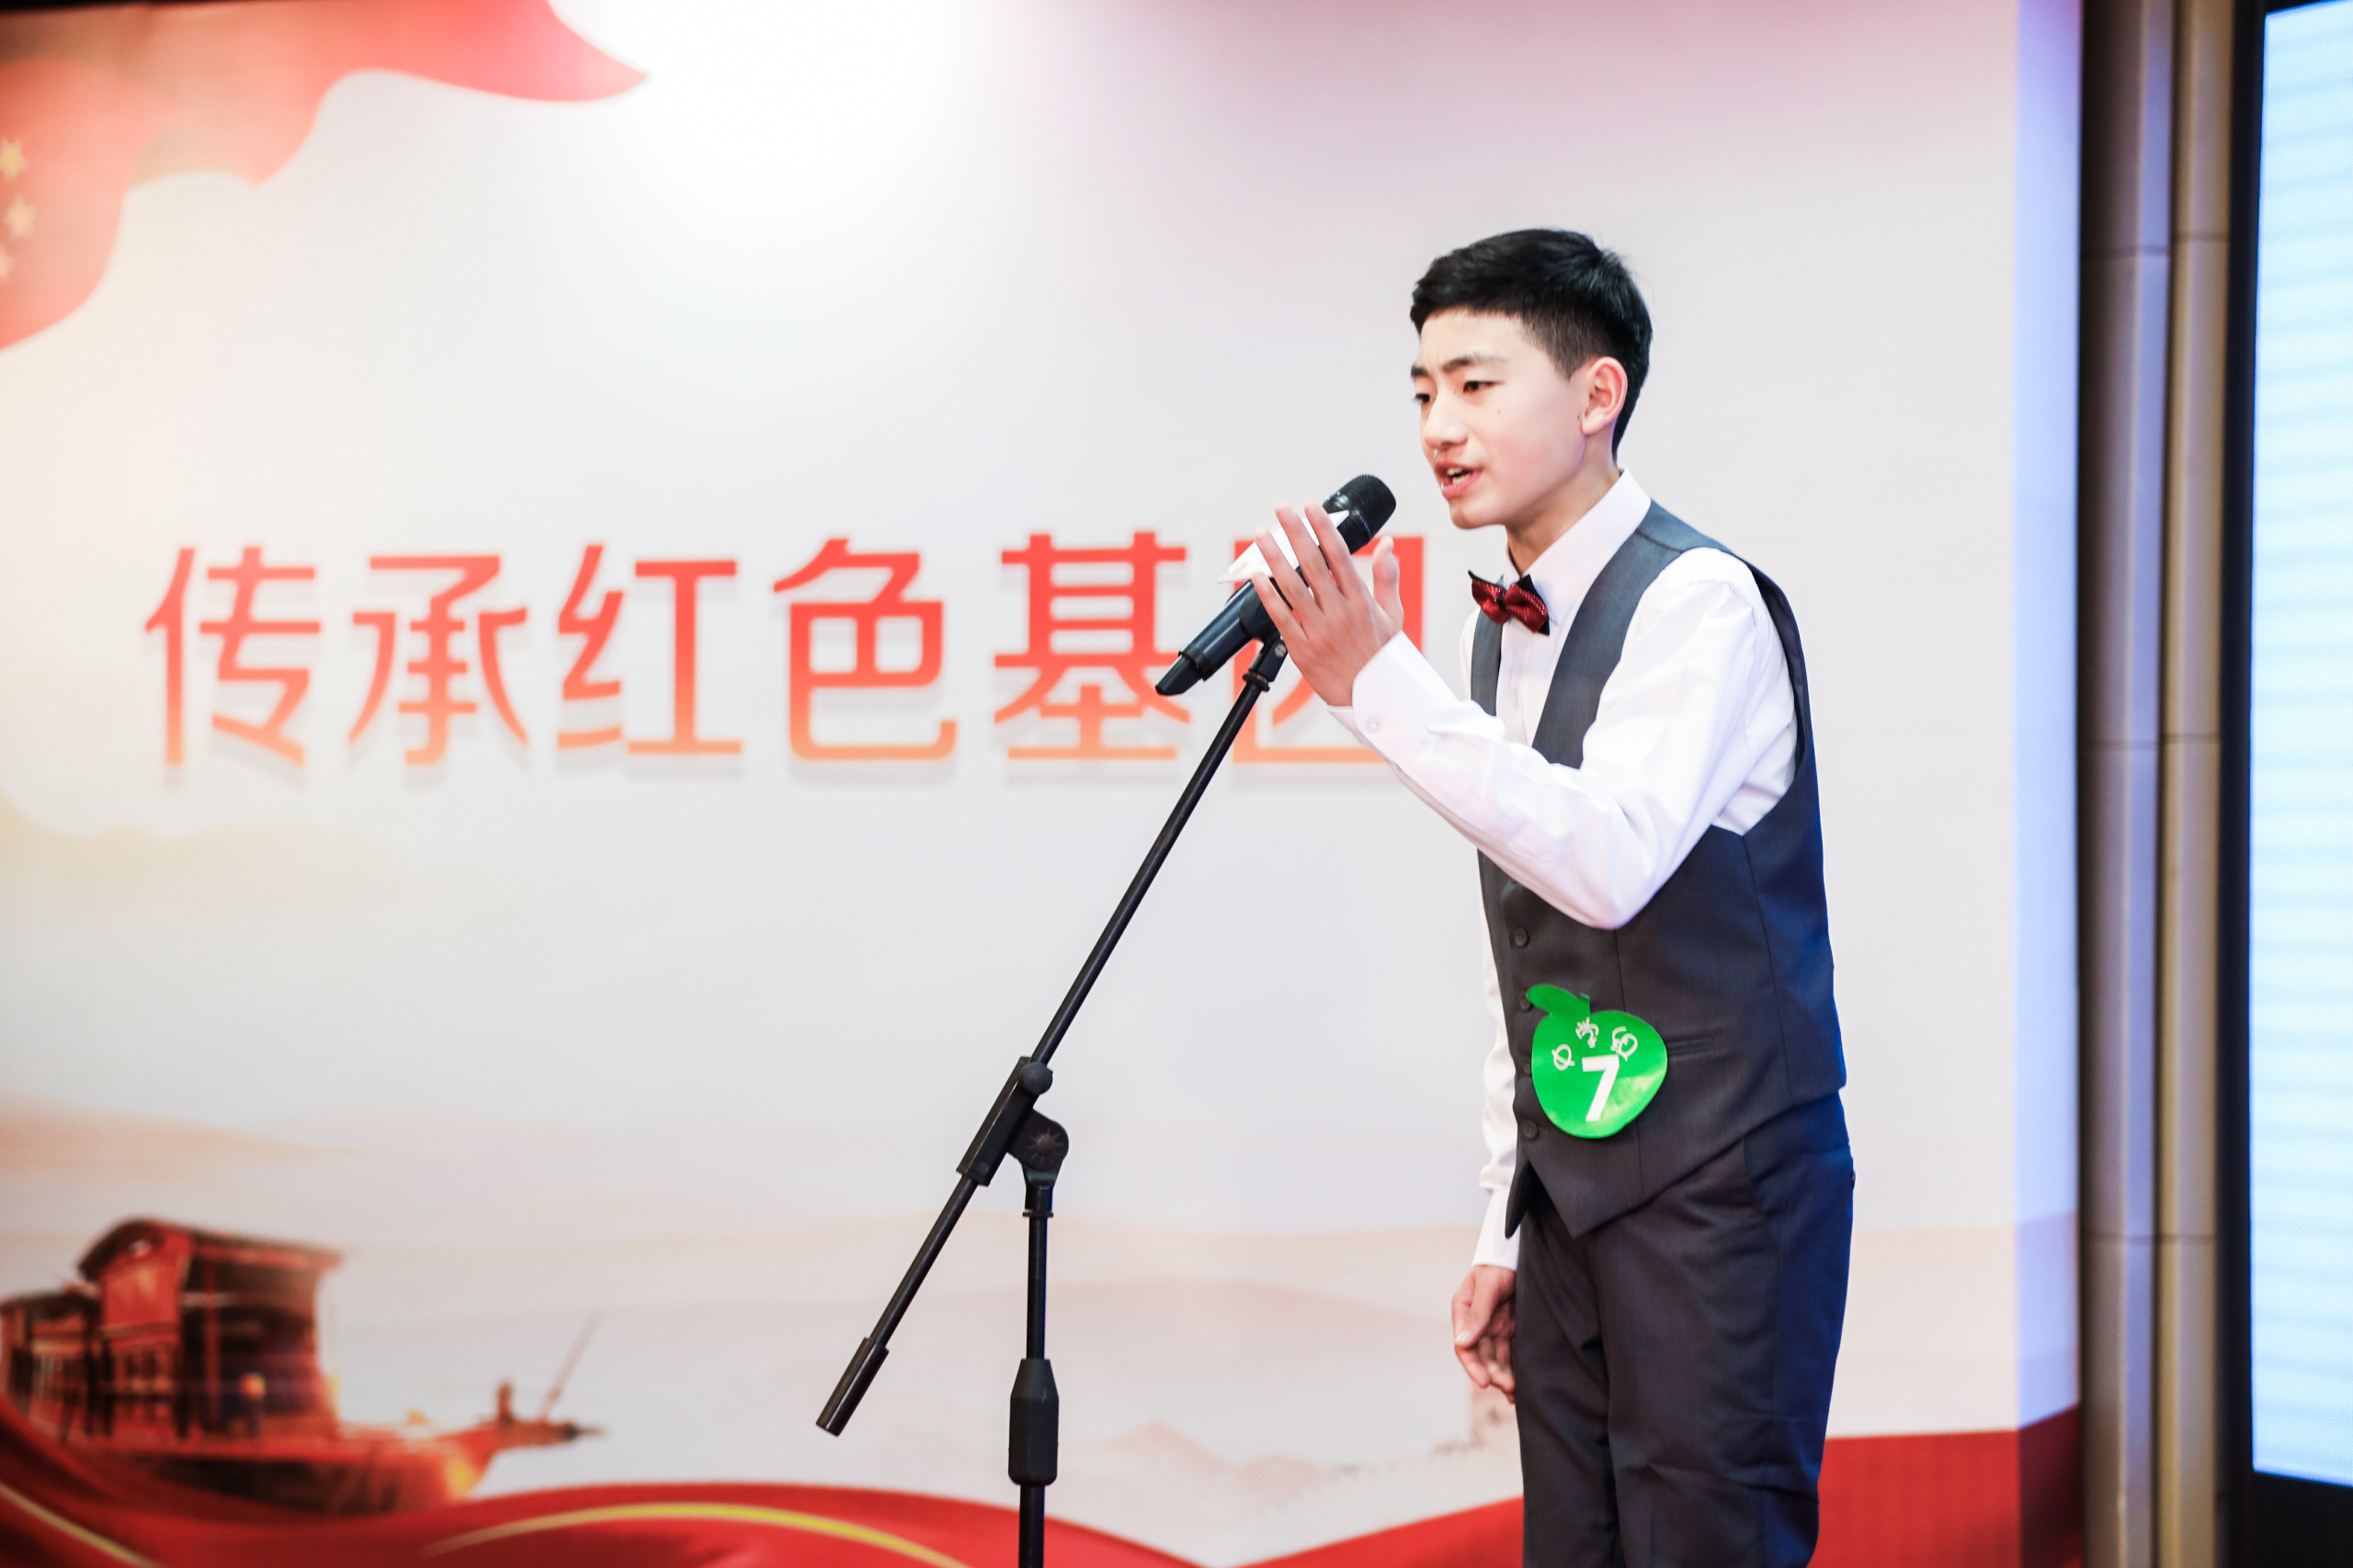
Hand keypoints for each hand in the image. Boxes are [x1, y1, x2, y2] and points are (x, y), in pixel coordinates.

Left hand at [1247, 503, 1403, 709]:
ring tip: (1261, 535)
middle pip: (1313, 564)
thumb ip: (1387, 576)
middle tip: (1281, 509)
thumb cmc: (1382, 656)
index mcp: (1362, 601)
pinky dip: (1267, 595)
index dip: (1323, 528)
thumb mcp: (1394, 614)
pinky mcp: (1302, 650)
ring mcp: (1319, 632)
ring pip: (1292, 587)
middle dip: (1295, 532)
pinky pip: (1281, 618)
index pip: (1340, 555)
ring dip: (1275, 558)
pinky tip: (1256, 575)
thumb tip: (1386, 543)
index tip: (1311, 507)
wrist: (1374, 700)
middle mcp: (1340, 613)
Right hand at [1450, 1264, 1515, 1400]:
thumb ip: (1478, 1313)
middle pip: (1482, 1356)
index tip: (1484, 1382)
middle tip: (1508, 1388)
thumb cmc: (1499, 1264)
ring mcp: (1496, 1328)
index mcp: (1464, 1312)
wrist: (1522, 1254)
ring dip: (1505, 1376)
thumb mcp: (1488, 1286)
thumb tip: (1462, 1343)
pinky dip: (1516, 1368)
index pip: (1464, 1346)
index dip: (1473, 1366)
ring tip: (1516, 1394)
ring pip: (1498, 1359)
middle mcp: (1478, 1324)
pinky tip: (1523, 1384)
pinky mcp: (1514, 1329)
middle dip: (1493, 1375)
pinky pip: (1513, 1353)